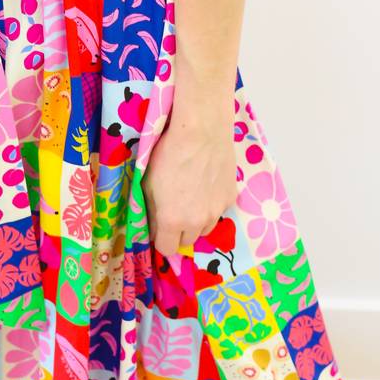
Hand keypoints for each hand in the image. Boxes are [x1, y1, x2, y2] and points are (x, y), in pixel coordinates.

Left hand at [142, 99, 237, 257]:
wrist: (201, 131)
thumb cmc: (168, 153)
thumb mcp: (147, 184)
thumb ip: (151, 211)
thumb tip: (153, 227)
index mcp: (172, 221)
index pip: (166, 249)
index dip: (160, 239)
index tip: (158, 227)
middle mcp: (197, 222)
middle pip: (186, 241)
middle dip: (178, 230)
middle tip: (174, 209)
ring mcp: (217, 211)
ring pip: (205, 228)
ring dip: (196, 220)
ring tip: (191, 196)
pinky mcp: (231, 197)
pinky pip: (218, 210)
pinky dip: (211, 204)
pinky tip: (206, 184)